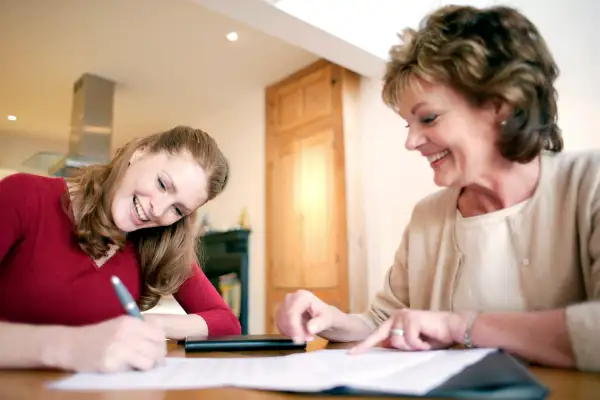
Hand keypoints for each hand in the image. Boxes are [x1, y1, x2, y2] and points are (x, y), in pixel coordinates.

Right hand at [59, 316, 166, 372]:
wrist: (71, 345)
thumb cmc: (97, 336)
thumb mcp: (119, 326)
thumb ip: (139, 331)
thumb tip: (161, 344)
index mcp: (130, 321)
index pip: (159, 334)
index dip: (161, 344)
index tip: (158, 351)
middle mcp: (127, 332)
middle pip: (157, 348)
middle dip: (158, 357)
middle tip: (152, 362)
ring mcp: (119, 347)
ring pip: (150, 361)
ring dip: (147, 365)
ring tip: (137, 365)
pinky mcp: (112, 363)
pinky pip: (134, 369)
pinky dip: (133, 370)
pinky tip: (124, 367)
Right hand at [276, 290, 334, 343]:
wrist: (324, 317)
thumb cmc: (327, 317)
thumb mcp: (328, 320)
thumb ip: (320, 323)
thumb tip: (310, 328)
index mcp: (303, 296)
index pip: (292, 312)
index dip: (294, 327)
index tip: (300, 340)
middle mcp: (291, 297)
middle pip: (285, 317)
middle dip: (294, 331)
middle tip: (306, 339)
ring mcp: (285, 304)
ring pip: (280, 321)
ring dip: (291, 332)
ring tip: (305, 336)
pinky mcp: (281, 312)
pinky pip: (279, 325)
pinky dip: (287, 332)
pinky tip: (298, 334)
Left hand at [350, 309, 469, 353]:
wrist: (453, 327)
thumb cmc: (434, 335)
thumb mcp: (413, 341)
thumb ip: (398, 342)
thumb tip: (386, 345)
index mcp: (395, 321)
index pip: (376, 334)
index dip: (364, 345)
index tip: (351, 354)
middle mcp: (397, 316)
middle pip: (390, 341)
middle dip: (405, 347)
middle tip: (421, 344)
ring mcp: (403, 316)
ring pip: (399, 342)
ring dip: (413, 346)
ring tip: (424, 341)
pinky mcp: (412, 318)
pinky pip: (410, 340)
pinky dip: (420, 344)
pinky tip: (428, 339)